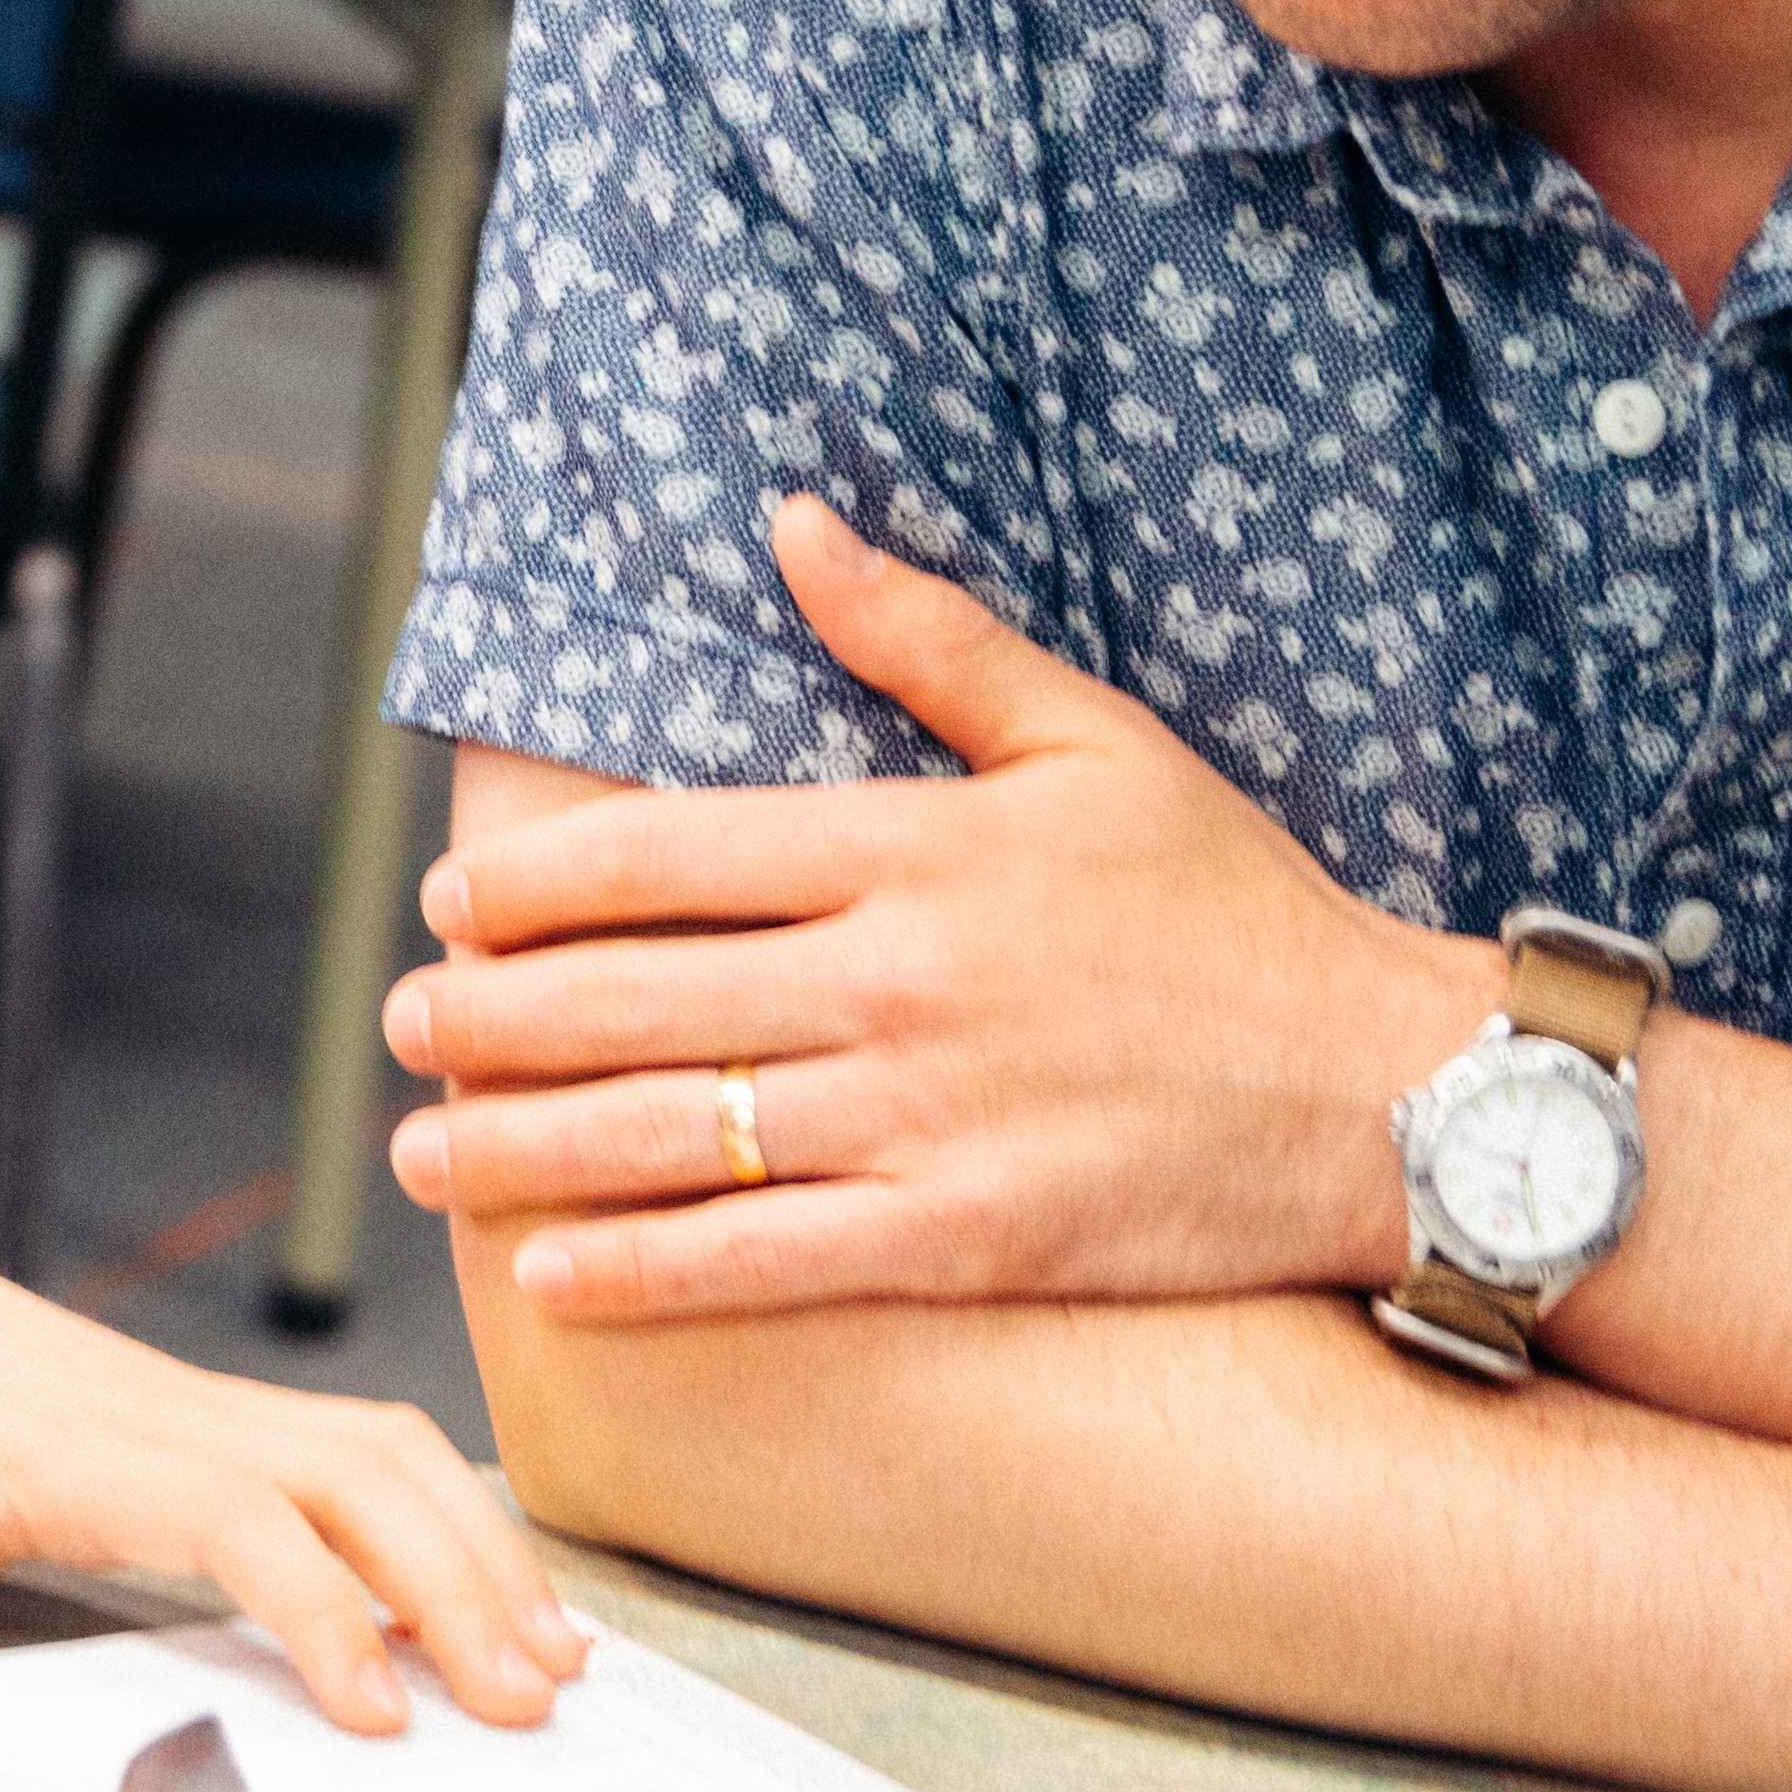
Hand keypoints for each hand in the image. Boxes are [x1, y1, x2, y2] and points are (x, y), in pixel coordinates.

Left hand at [0, 1221, 589, 1734]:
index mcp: (100, 1455)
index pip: (245, 1523)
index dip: (322, 1610)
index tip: (381, 1717)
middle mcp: (186, 1422)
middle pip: (363, 1478)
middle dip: (459, 1582)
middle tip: (531, 1704)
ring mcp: (223, 1414)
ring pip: (392, 1453)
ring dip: (481, 1546)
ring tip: (558, 1658)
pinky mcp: (237, 1422)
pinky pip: (377, 1450)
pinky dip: (456, 1514)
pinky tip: (499, 1593)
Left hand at [383, 496, 1481, 1321]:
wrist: (1392, 1091)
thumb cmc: (1235, 906)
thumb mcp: (1092, 738)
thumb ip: (924, 636)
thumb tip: (790, 519)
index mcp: (917, 849)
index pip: (671, 856)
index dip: (539, 884)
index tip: (452, 908)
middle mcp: (902, 983)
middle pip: (640, 998)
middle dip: (493, 1019)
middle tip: (399, 1029)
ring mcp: (930, 1118)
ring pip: (675, 1133)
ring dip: (526, 1146)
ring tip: (424, 1153)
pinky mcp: (967, 1238)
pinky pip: (767, 1262)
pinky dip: (644, 1271)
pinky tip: (549, 1271)